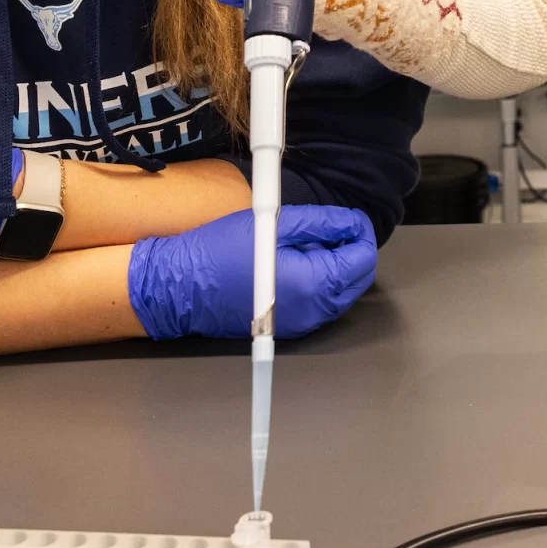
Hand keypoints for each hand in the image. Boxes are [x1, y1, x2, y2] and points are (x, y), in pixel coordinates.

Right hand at [127, 204, 376, 339]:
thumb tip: (352, 223)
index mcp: (314, 283)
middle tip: (329, 228)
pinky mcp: (290, 328)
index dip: (361, 233)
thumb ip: (323, 223)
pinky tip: (294, 264)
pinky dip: (319, 283)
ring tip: (305, 244)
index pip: (363, 259)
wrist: (183, 288)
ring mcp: (303, 324)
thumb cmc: (222, 252)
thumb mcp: (276, 224)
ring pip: (341, 293)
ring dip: (335, 267)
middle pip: (358, 280)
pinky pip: (320, 305)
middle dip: (352, 251)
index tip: (349, 219)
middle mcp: (314, 311)